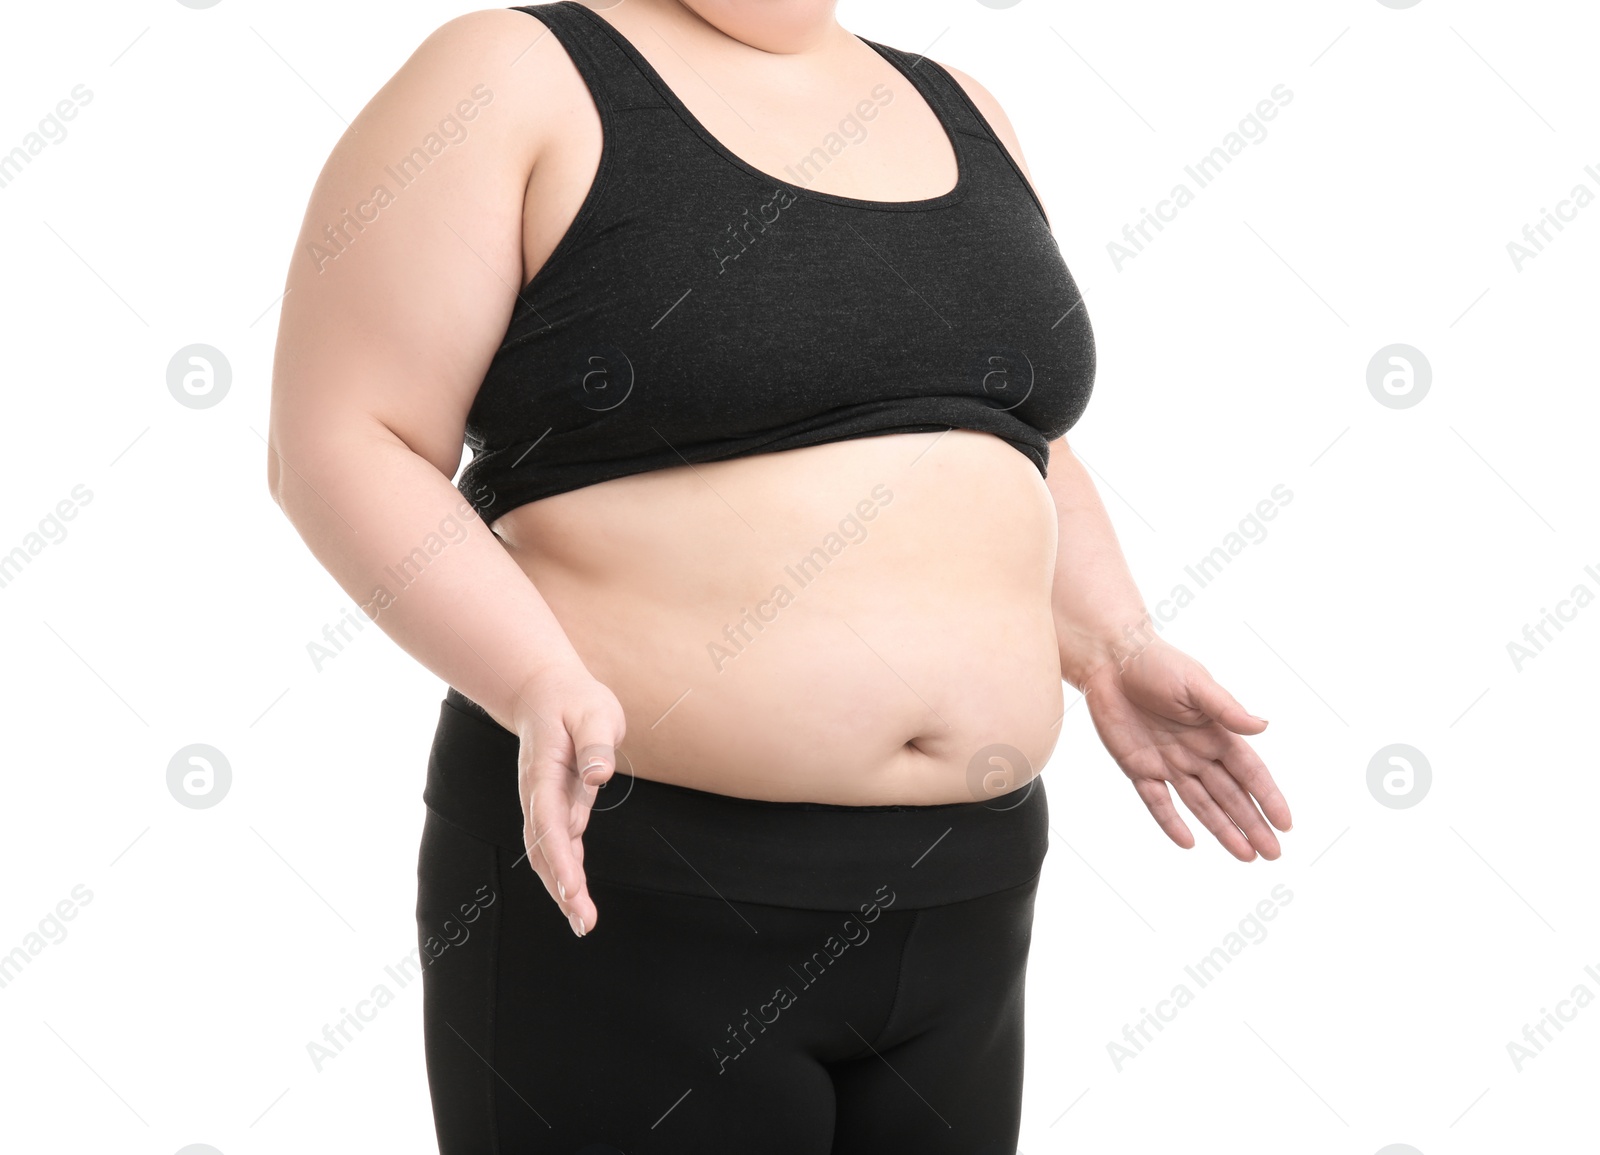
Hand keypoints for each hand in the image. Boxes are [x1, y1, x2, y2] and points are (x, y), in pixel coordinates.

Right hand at [509, 664, 626, 934]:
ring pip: (547, 853)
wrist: (545, 692)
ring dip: (562, 889)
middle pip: (544, 848)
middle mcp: (537, 795)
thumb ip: (595, 743)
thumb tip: (599, 775)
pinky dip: (566, 872)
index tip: (573, 890)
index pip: (550, 823)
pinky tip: (576, 897)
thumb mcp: (594, 711)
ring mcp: (543, 803)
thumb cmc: (575, 701)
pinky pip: (558, 845)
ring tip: (582, 922)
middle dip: (561, 888)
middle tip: (583, 922)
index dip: (560, 859)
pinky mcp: (556, 807)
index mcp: (544, 773)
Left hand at [1081, 637, 1290, 860]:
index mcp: (1216, 732)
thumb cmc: (1157, 663)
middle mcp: (1197, 752)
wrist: (1110, 659)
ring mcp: (1168, 763)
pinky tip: (1189, 843)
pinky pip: (1157, 801)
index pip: (1249, 771)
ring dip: (1223, 830)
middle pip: (1230, 795)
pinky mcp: (1138, 767)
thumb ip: (1226, 709)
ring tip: (1246, 856)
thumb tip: (1263, 727)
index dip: (1268, 797)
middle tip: (1273, 855)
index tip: (1286, 824)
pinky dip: (1171, 822)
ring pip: (1201, 805)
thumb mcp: (1195, 684)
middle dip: (1252, 825)